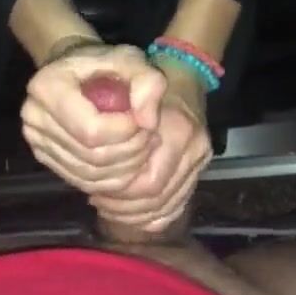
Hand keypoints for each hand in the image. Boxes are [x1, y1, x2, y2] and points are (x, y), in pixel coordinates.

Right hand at [21, 40, 165, 194]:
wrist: (75, 71)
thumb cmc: (102, 62)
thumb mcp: (130, 58)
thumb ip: (147, 81)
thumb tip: (148, 122)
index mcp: (47, 87)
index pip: (91, 129)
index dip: (125, 132)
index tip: (144, 121)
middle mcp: (33, 117)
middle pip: (91, 155)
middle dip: (130, 151)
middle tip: (150, 137)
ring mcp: (36, 142)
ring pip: (89, 174)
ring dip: (126, 167)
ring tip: (143, 147)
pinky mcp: (45, 159)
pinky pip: (83, 182)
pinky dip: (113, 180)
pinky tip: (130, 163)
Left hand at [90, 68, 212, 232]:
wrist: (182, 78)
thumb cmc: (146, 83)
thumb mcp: (129, 88)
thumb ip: (122, 118)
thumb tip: (110, 153)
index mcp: (178, 130)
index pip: (150, 182)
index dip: (120, 193)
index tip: (95, 189)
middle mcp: (195, 149)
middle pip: (158, 198)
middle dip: (124, 207)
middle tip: (97, 200)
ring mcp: (200, 161)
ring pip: (167, 206)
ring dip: (135, 214)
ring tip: (108, 207)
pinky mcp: (199, 170)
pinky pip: (177, 206)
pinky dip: (153, 216)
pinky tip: (130, 212)